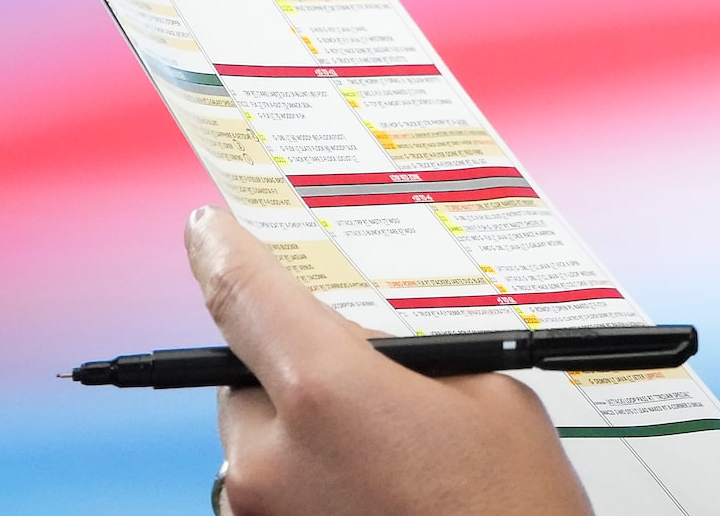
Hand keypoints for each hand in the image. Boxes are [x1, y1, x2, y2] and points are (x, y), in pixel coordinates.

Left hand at [185, 205, 591, 515]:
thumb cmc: (512, 507)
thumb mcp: (482, 391)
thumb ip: (405, 350)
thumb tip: (365, 339)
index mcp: (325, 392)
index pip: (242, 294)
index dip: (220, 250)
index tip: (207, 231)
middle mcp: (273, 458)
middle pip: (250, 376)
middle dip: (295, 368)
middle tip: (364, 384)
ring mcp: (262, 514)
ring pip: (259, 440)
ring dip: (301, 432)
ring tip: (385, 456)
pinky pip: (271, 492)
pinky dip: (307, 481)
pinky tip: (372, 488)